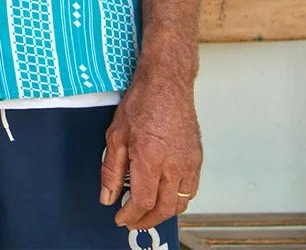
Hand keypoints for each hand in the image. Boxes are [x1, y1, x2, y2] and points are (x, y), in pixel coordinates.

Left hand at [101, 61, 202, 230]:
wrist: (167, 84)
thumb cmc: (140, 104)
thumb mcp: (115, 136)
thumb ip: (111, 171)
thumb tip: (108, 197)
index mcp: (150, 158)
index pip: (143, 201)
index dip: (131, 215)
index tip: (120, 218)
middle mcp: (174, 164)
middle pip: (164, 208)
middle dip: (147, 220)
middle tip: (132, 220)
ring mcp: (190, 162)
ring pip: (181, 202)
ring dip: (163, 212)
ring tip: (146, 212)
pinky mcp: (197, 158)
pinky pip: (191, 189)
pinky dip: (178, 199)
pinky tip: (164, 196)